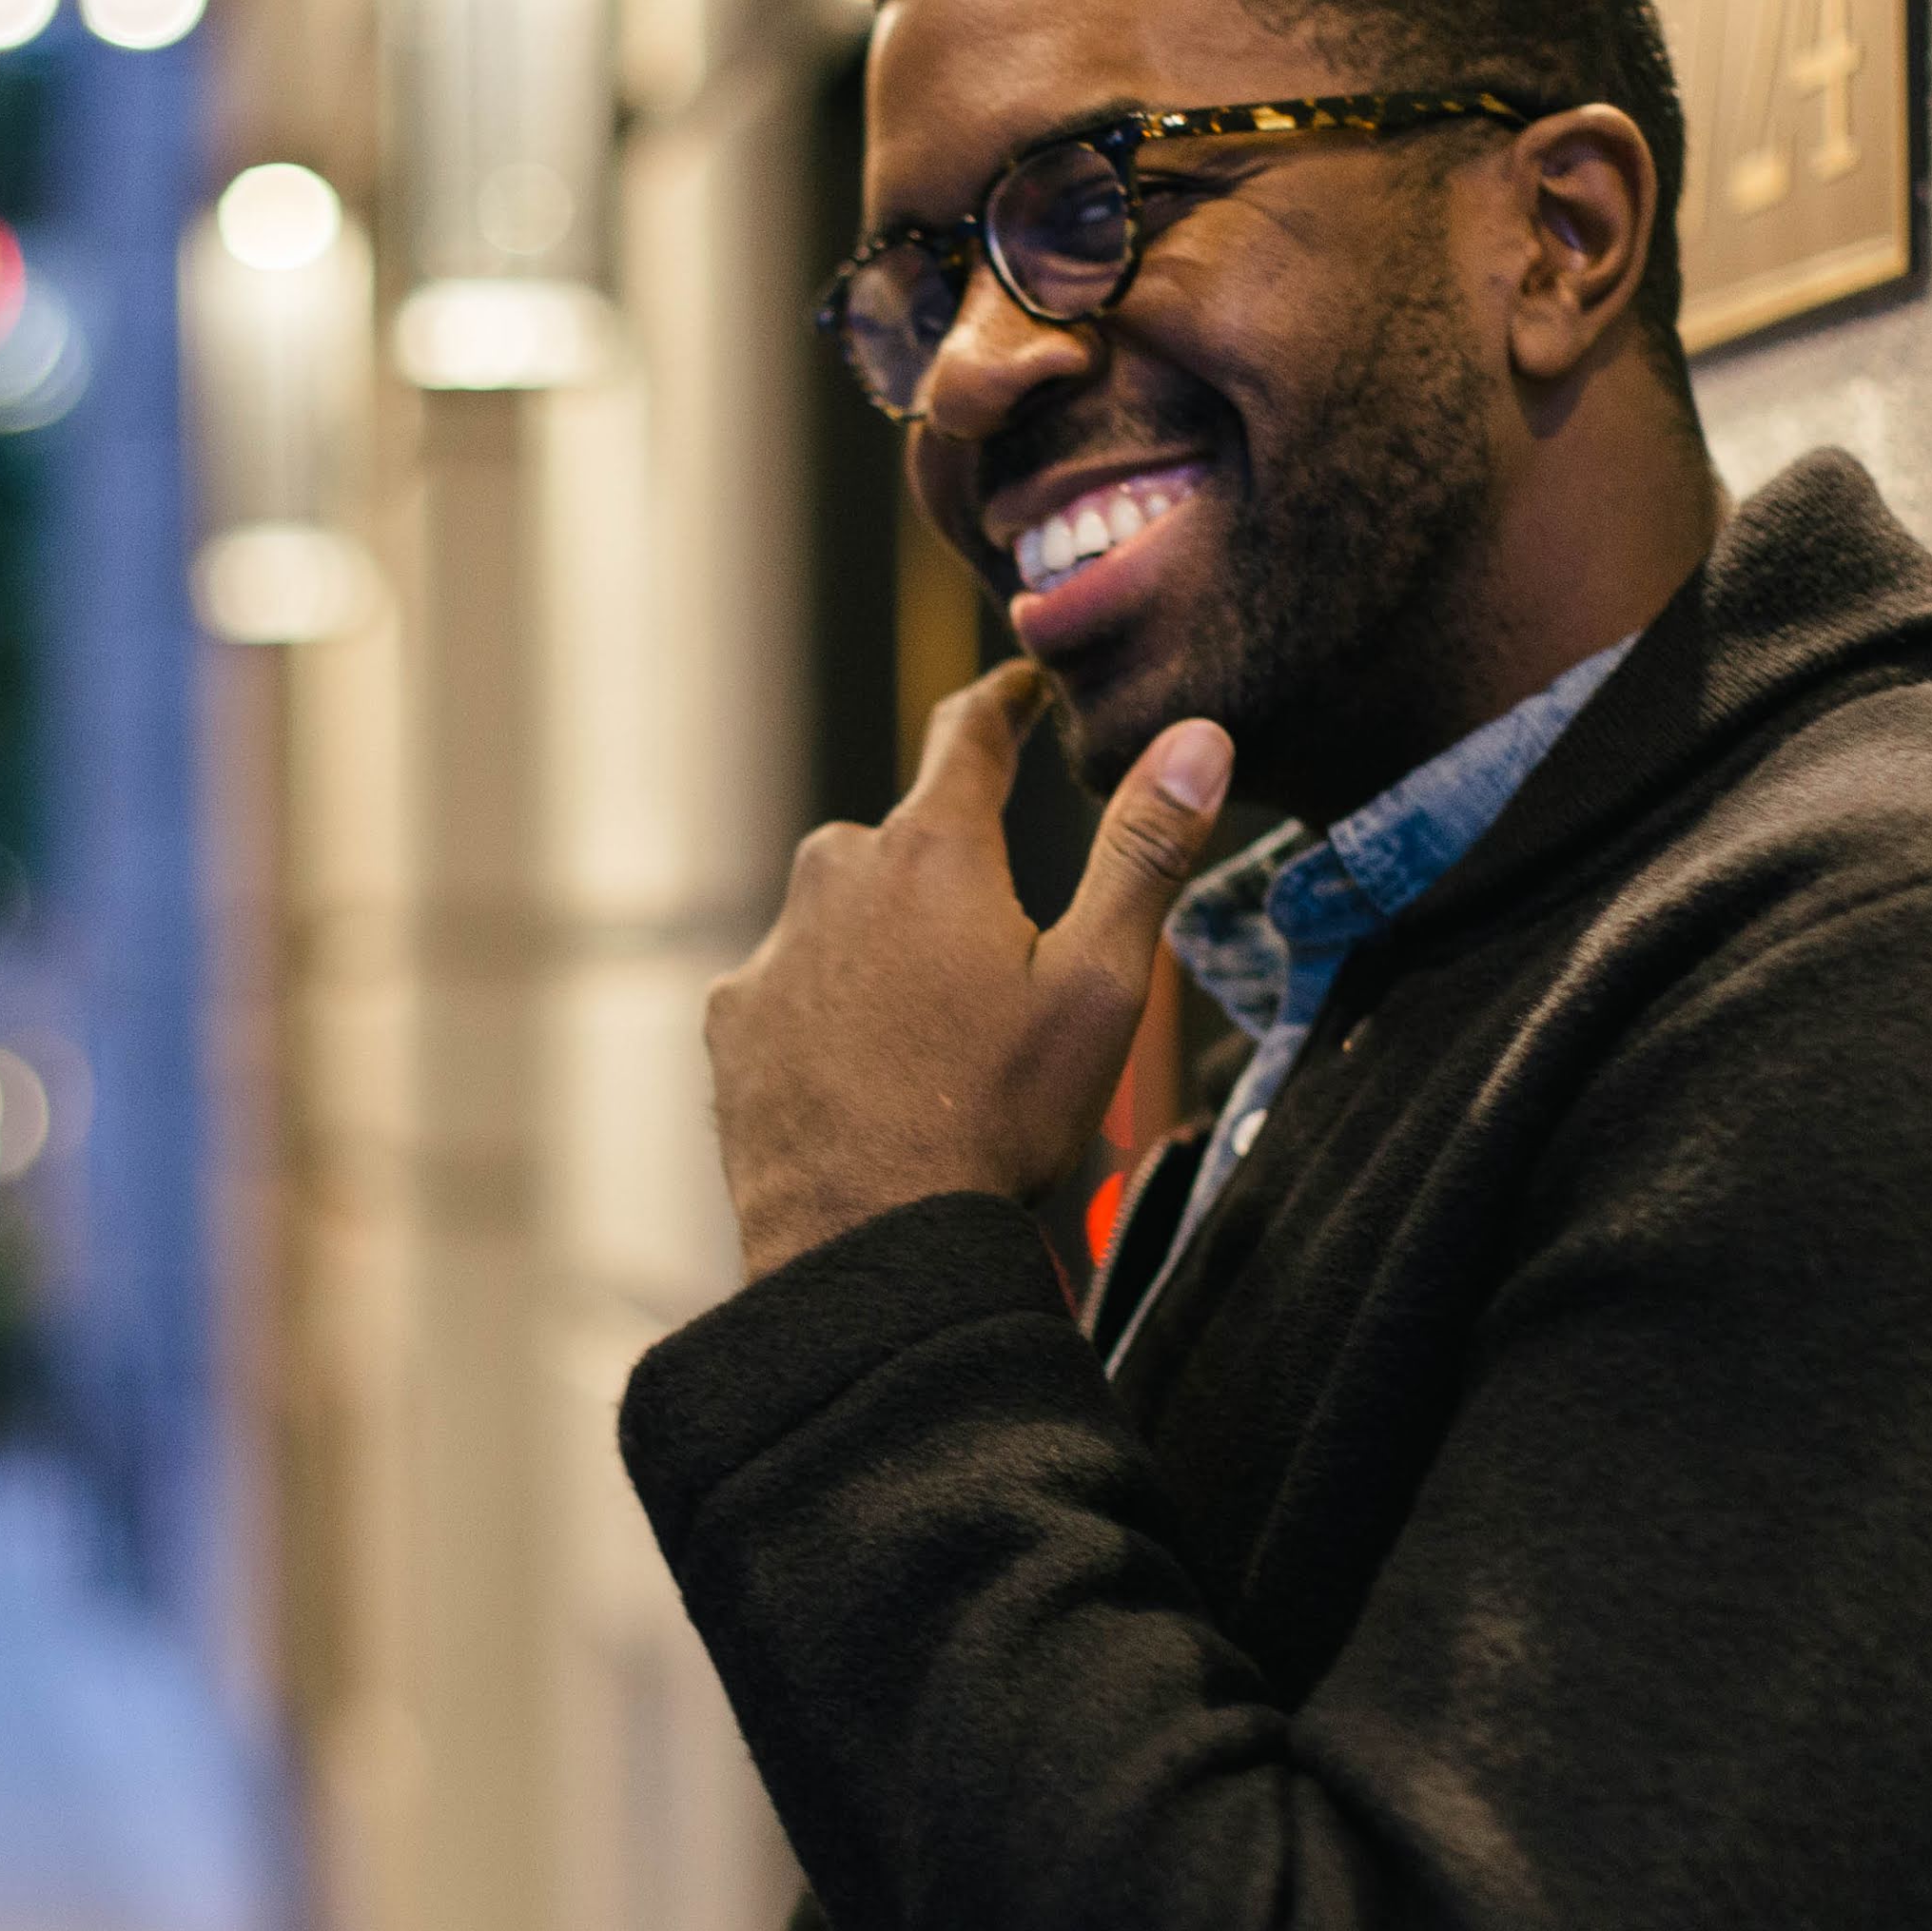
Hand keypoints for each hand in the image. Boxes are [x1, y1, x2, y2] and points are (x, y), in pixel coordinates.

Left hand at [707, 666, 1234, 1280]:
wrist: (866, 1242)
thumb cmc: (996, 1118)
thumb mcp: (1101, 985)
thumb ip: (1145, 851)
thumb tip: (1195, 739)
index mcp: (935, 850)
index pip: (969, 733)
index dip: (1004, 700)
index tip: (1022, 687)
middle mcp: (837, 872)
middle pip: (907, 839)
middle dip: (952, 873)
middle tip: (1003, 958)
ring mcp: (776, 946)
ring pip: (849, 915)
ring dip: (891, 949)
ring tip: (940, 1038)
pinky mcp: (735, 1016)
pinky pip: (796, 983)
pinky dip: (834, 1010)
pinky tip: (872, 1074)